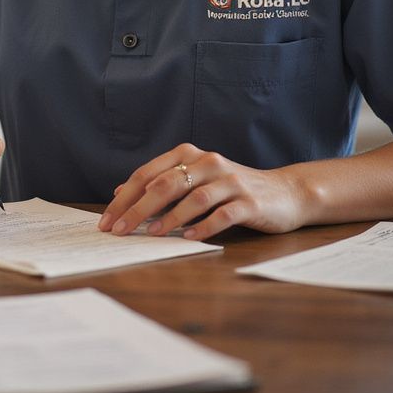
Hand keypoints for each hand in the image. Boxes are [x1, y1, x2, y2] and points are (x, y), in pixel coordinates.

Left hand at [97, 145, 306, 240]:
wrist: (285, 193)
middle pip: (165, 184)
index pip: (148, 174)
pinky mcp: (249, 201)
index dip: (125, 197)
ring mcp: (230, 181)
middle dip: (137, 209)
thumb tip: (122, 192)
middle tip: (120, 230)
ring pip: (192, 198)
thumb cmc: (231, 188)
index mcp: (189, 154)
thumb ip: (161, 182)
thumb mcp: (195, 179)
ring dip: (167, 218)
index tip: (107, 219)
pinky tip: (187, 238)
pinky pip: (222, 214)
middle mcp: (208, 162)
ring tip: (150, 234)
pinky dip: (202, 226)